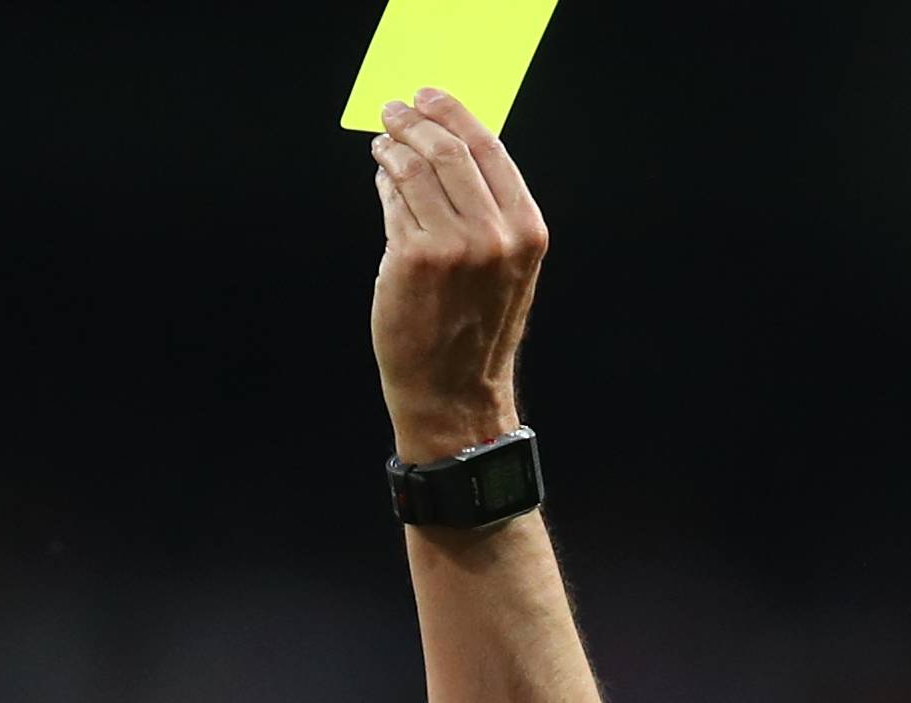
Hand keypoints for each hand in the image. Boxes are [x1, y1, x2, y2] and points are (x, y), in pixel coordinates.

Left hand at [370, 89, 546, 465]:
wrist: (454, 396)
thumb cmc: (475, 332)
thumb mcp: (505, 269)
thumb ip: (489, 211)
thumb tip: (448, 148)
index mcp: (526, 232)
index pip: (489, 148)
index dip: (454, 114)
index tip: (430, 98)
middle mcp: (495, 236)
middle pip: (449, 150)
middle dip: (417, 121)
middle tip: (395, 110)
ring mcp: (453, 247)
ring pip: (416, 170)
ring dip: (395, 146)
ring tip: (385, 140)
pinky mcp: (413, 260)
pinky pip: (394, 201)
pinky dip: (386, 181)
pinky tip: (383, 175)